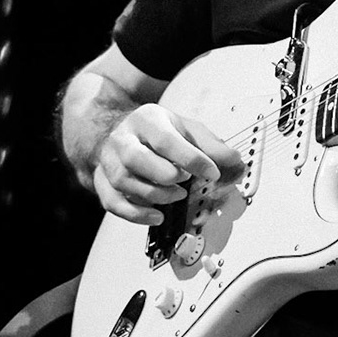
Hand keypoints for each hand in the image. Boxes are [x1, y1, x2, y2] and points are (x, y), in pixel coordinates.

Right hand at [92, 104, 242, 225]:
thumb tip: (236, 164)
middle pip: (135, 159)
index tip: (212, 172)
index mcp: (148, 120)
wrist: (123, 133)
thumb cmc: (159, 132)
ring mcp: (108, 161)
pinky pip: (112, 202)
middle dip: (165, 175)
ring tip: (177, 196)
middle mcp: (123, 139)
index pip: (167, 140)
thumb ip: (213, 147)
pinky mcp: (101, 181)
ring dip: (154, 195)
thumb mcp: (188, 130)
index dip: (192, 159)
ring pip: (123, 182)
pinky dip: (135, 214)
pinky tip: (157, 216)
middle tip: (186, 181)